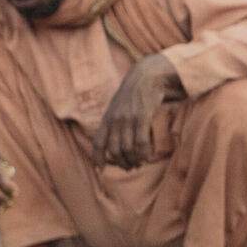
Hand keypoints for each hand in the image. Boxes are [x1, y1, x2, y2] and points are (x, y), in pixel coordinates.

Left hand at [93, 54, 177, 169]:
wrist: (148, 75)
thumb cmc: (136, 93)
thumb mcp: (120, 105)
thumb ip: (115, 120)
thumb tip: (115, 138)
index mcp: (108, 117)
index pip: (98, 142)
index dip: (97, 158)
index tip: (100, 170)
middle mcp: (115, 119)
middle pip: (115, 150)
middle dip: (122, 163)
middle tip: (130, 167)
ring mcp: (128, 119)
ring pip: (127, 149)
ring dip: (133, 161)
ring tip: (139, 163)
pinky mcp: (142, 117)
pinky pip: (141, 143)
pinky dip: (143, 154)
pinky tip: (147, 157)